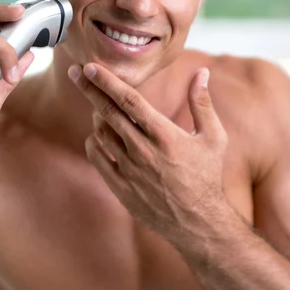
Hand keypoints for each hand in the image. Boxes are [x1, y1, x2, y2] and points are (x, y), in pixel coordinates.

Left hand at [68, 63, 227, 239]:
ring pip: (101, 133)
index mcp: (165, 135)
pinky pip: (97, 157)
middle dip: (89, 89)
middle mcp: (143, 151)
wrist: (197, 222)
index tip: (90, 67)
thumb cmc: (207, 176)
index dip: (108, 81)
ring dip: (97, 116)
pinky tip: (98, 135)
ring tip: (100, 107)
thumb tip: (203, 72)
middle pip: (108, 112)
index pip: (130, 101)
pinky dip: (93, 142)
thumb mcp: (214, 138)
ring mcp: (129, 170)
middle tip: (76, 72)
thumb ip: (202, 103)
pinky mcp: (121, 187)